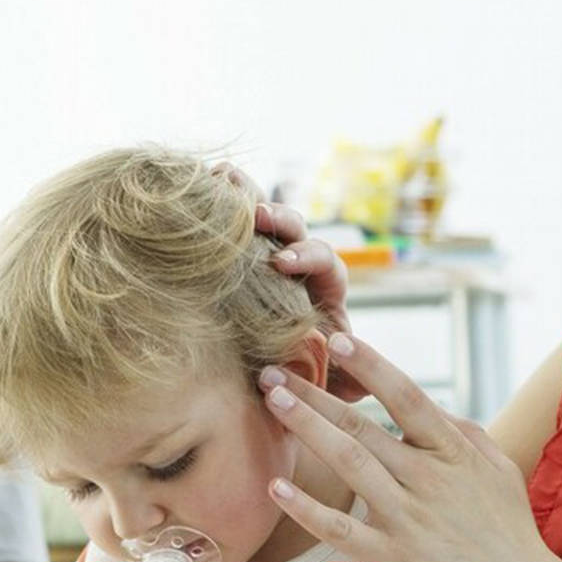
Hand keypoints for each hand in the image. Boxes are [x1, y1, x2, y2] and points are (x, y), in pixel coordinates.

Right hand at [210, 163, 362, 401]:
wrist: (282, 364)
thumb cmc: (307, 371)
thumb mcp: (328, 379)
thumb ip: (343, 380)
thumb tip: (355, 386)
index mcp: (326, 289)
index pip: (326, 262)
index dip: (307, 257)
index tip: (283, 264)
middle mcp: (301, 264)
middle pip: (298, 230)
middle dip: (280, 220)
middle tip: (258, 217)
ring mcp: (271, 252)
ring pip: (267, 216)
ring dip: (249, 196)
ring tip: (224, 179)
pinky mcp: (244, 250)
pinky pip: (240, 217)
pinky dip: (227, 195)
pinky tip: (206, 175)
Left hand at [258, 332, 560, 561]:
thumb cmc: (511, 532)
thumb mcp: (500, 470)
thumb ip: (467, 434)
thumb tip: (435, 410)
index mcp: (453, 452)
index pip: (406, 396)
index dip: (371, 366)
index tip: (337, 339)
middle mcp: (427, 478)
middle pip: (361, 426)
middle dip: (313, 395)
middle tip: (271, 372)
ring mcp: (408, 518)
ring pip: (347, 463)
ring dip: (306, 429)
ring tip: (272, 403)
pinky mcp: (392, 559)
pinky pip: (340, 529)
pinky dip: (306, 509)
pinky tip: (277, 488)